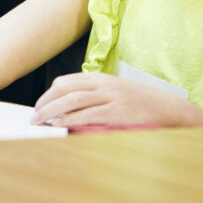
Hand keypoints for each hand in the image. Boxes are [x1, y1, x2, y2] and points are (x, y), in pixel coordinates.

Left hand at [31, 72, 202, 127]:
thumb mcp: (114, 92)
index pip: (66, 81)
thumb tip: (67, 108)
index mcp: (100, 78)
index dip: (49, 94)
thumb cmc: (139, 103)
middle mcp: (103, 84)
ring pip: (72, 100)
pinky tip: (59, 124)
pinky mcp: (117, 112)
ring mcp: (110, 97)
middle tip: (34, 115)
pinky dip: (70, 119)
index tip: (39, 105)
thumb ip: (93, 96)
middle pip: (65, 88)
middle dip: (45, 102)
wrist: (168, 108)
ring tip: (39, 121)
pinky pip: (88, 114)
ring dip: (52, 111)